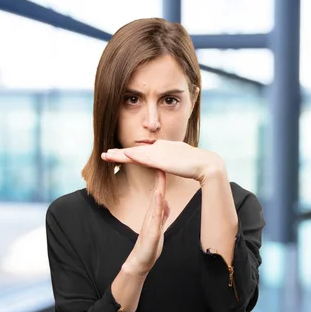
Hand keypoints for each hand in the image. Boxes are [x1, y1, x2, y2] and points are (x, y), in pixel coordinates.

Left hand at [101, 140, 223, 182]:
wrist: (205, 163)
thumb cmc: (197, 164)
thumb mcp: (182, 160)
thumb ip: (174, 160)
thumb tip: (171, 163)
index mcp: (164, 147)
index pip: (143, 150)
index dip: (130, 152)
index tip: (120, 155)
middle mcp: (159, 147)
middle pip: (135, 150)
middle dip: (119, 153)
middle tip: (105, 154)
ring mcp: (159, 152)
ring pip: (134, 153)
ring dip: (119, 155)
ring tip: (105, 156)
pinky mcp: (161, 159)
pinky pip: (142, 158)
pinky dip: (131, 157)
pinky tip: (122, 156)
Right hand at [124, 170, 170, 274]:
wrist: (141, 260)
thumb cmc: (150, 244)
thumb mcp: (159, 225)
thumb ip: (162, 213)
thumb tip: (165, 201)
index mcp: (154, 212)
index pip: (159, 191)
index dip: (163, 178)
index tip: (167, 164)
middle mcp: (151, 213)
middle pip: (156, 190)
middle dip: (159, 175)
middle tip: (161, 159)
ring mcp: (151, 220)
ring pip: (155, 199)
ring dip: (158, 185)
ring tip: (160, 171)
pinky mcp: (152, 230)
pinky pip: (155, 214)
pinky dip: (157, 203)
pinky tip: (159, 194)